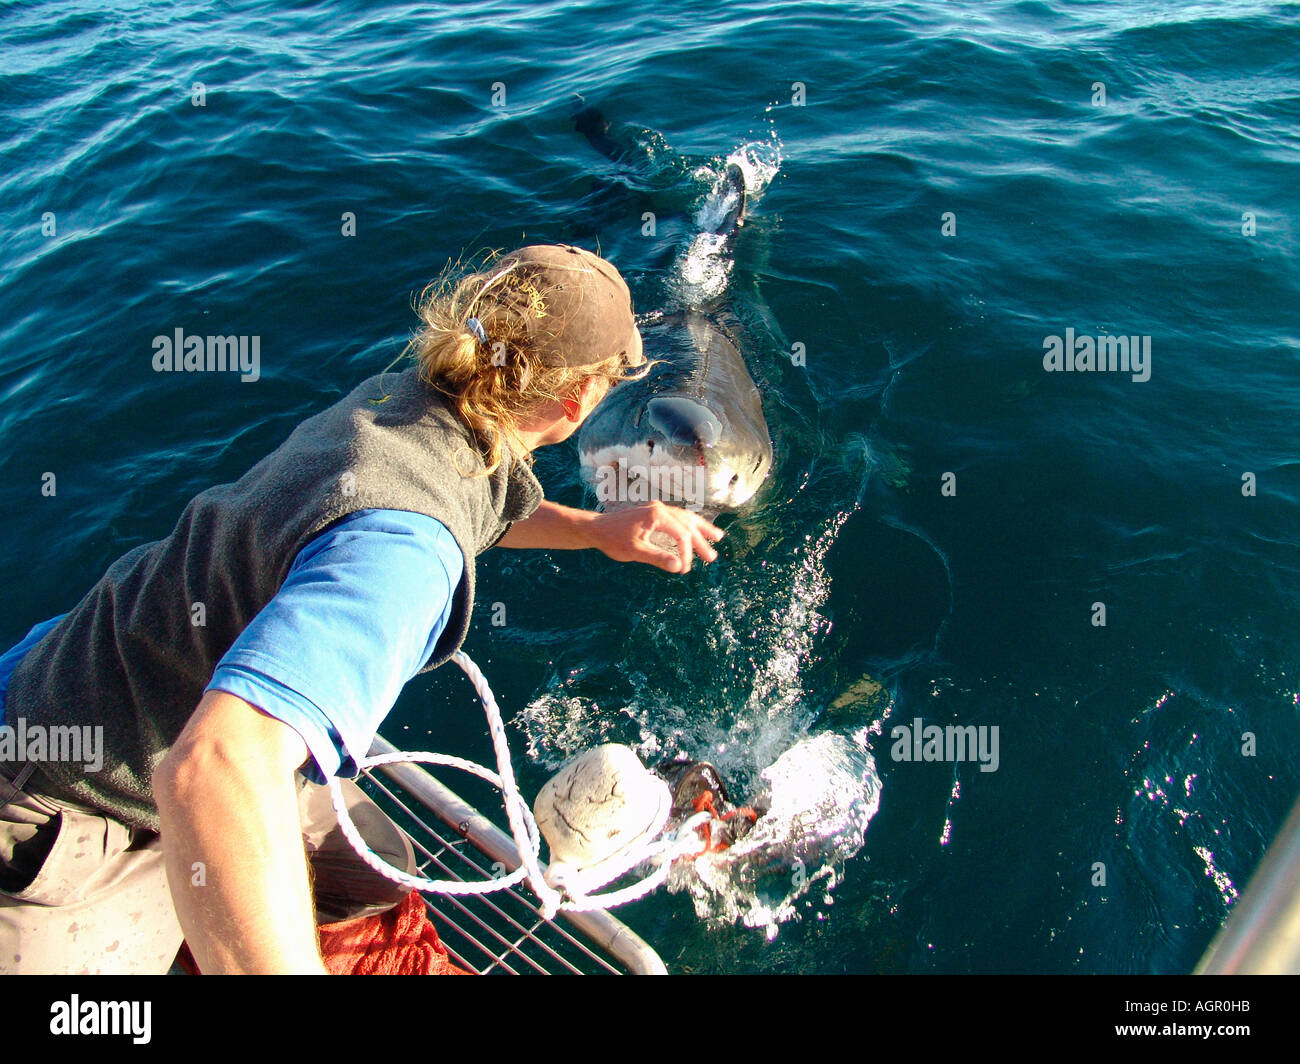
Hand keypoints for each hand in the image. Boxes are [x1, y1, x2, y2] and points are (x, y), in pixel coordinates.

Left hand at [587, 502, 723, 572]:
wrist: (596, 528)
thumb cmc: (612, 539)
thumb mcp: (634, 551)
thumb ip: (657, 557)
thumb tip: (679, 566)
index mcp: (657, 515)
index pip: (681, 534)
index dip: (686, 553)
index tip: (684, 569)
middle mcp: (660, 508)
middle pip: (688, 524)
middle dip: (701, 541)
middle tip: (712, 558)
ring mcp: (657, 509)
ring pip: (686, 518)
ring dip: (701, 529)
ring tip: (718, 537)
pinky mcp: (654, 512)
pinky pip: (678, 517)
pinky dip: (689, 525)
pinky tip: (695, 530)